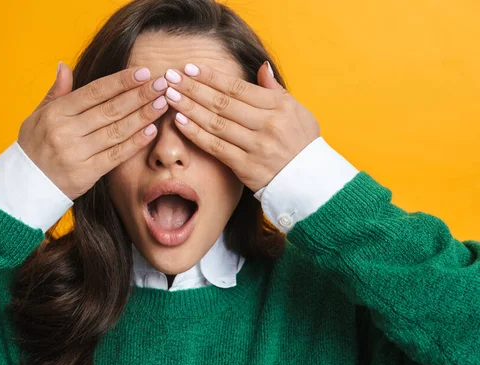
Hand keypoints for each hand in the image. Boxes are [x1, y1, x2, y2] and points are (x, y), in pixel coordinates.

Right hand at [17, 62, 169, 199]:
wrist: (25, 185)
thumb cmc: (34, 146)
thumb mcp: (38, 116)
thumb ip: (56, 92)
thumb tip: (65, 65)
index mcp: (56, 113)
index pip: (94, 92)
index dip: (120, 82)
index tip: (142, 72)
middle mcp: (66, 131)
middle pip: (110, 110)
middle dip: (139, 95)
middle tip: (161, 84)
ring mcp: (77, 153)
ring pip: (117, 131)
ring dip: (143, 116)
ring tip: (162, 103)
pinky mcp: (87, 173)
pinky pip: (116, 155)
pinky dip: (135, 142)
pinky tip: (151, 131)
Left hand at [163, 62, 319, 192]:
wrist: (311, 181)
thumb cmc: (302, 142)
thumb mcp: (298, 111)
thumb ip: (276, 89)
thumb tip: (261, 66)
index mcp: (279, 106)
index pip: (238, 88)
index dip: (211, 77)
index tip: (190, 68)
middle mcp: (268, 124)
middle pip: (222, 103)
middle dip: (193, 88)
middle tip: (171, 77)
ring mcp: (256, 146)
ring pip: (216, 123)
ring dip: (189, 108)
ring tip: (170, 96)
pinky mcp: (246, 166)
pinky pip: (216, 147)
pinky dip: (196, 133)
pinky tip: (179, 121)